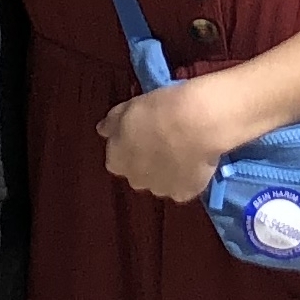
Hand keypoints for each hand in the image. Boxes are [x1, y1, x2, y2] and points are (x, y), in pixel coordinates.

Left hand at [100, 72, 247, 204]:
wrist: (195, 124)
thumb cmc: (158, 110)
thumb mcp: (128, 107)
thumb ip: (112, 122)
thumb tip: (103, 129)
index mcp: (117, 160)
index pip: (116, 158)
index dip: (129, 146)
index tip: (141, 133)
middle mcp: (135, 180)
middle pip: (138, 173)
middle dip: (147, 161)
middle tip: (163, 140)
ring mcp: (161, 189)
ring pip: (162, 181)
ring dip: (168, 170)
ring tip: (184, 149)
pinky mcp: (185, 193)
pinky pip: (184, 187)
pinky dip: (189, 177)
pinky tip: (197, 160)